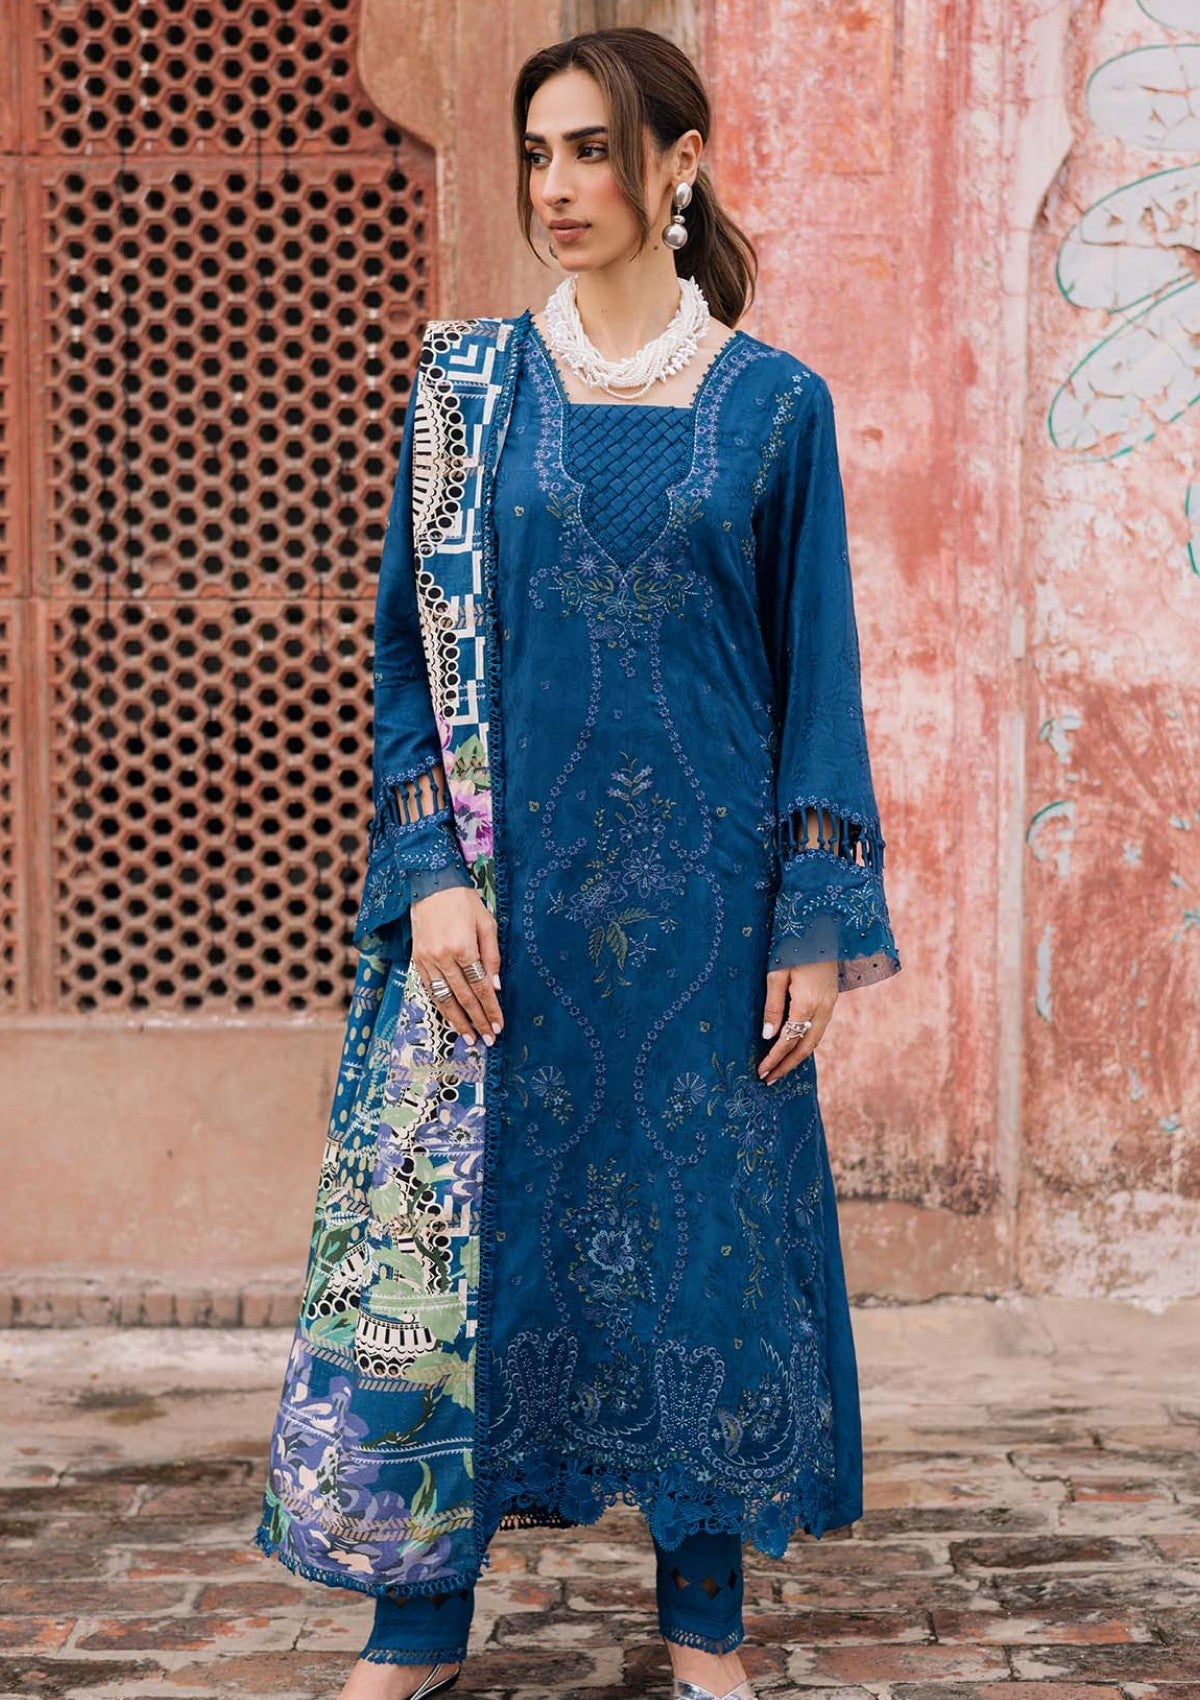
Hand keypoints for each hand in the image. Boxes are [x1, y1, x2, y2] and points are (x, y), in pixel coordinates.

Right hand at [411, 885, 502, 1046]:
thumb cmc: (464, 902)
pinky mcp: (416, 960)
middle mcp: (443, 958)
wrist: (430, 884)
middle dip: (477, 1021)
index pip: (480, 987)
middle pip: (463, 998)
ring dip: (458, 1021)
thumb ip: (492, 956)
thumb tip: (495, 987)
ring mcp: (427, 960)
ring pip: (443, 999)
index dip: (490, 1009)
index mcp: (464, 948)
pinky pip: (429, 990)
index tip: (499, 1025)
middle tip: (488, 1038)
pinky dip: (441, 1006)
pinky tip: (451, 1017)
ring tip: (470, 1038)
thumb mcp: (487, 924)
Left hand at [758, 958, 837, 1082]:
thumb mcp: (777, 973)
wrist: (822, 928)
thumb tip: (767, 1036)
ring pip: (814, 1040)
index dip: (775, 1058)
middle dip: (787, 1065)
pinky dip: (806, 1042)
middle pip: (805, 1047)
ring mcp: (830, 1005)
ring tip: (780, 1068)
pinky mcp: (831, 1000)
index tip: (761, 1071)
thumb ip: (773, 1006)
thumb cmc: (793, 947)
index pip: (789, 1040)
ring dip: (797, 1057)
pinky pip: (819, 1029)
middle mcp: (823, 1009)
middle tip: (769, 1079)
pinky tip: (794, 1047)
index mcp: (807, 1003)